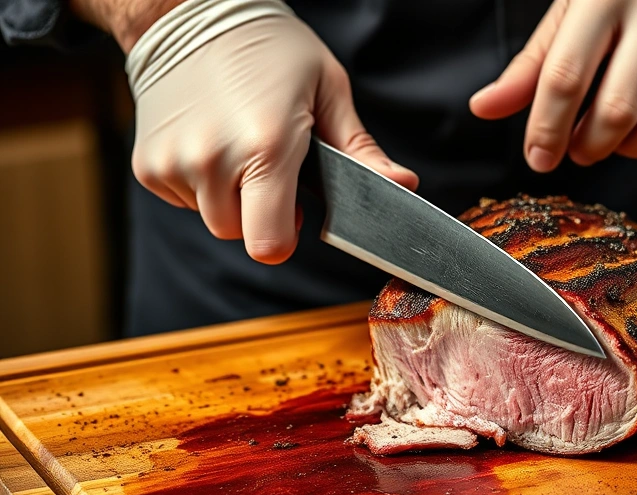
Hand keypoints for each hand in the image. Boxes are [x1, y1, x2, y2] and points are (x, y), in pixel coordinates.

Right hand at [125, 1, 417, 263]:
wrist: (189, 14)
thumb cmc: (269, 48)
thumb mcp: (327, 90)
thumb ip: (362, 151)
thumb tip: (403, 185)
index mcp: (265, 147)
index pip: (270, 244)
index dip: (286, 234)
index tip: (292, 210)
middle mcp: (212, 160)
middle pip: (241, 234)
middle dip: (259, 212)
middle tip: (267, 165)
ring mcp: (173, 164)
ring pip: (212, 219)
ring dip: (229, 198)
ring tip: (237, 146)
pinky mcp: (146, 166)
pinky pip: (184, 200)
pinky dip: (199, 184)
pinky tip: (209, 141)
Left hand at [469, 0, 636, 171]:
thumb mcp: (573, 14)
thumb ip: (531, 65)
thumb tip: (484, 108)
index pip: (566, 76)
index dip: (546, 128)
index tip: (537, 158)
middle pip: (615, 112)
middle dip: (586, 145)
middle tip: (576, 147)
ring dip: (624, 149)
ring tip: (610, 134)